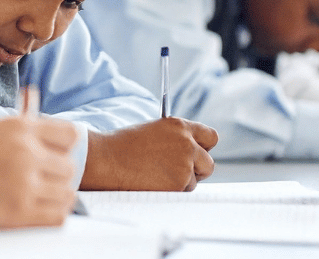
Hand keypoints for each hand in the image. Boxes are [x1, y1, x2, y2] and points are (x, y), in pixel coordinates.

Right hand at [0, 116, 77, 229]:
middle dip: (54, 178)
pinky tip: (30, 215)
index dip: (61, 150)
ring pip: (67, 194)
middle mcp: (25, 150)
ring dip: (52, 200)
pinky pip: (57, 217)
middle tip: (35, 185)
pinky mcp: (16, 212)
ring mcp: (23, 181)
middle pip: (69, 168)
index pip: (70, 135)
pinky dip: (49, 218)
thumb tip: (33, 95)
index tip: (49, 159)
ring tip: (30, 201)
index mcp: (18, 126)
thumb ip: (17, 122)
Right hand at [81, 117, 218, 191]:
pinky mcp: (179, 183)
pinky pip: (183, 192)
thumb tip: (190, 153)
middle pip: (208, 163)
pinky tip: (153, 183)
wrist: (107, 159)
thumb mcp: (155, 131)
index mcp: (180, 126)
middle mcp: (187, 143)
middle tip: (179, 172)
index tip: (198, 154)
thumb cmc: (124, 146)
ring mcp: (185, 164)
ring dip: (182, 182)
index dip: (204, 148)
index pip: (211, 137)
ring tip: (157, 176)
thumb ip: (176, 139)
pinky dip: (171, 191)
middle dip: (197, 170)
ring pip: (195, 180)